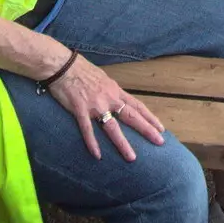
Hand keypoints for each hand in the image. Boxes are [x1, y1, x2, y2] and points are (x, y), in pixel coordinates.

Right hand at [47, 51, 165, 159]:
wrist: (62, 65)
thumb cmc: (81, 69)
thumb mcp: (102, 78)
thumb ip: (110, 91)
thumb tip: (116, 99)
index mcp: (115, 90)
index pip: (137, 105)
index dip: (149, 117)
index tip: (161, 128)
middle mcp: (109, 98)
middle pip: (131, 116)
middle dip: (146, 129)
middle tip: (159, 142)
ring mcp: (95, 105)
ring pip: (112, 127)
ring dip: (122, 143)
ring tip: (131, 157)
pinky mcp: (80, 110)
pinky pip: (88, 129)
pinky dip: (92, 143)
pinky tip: (97, 155)